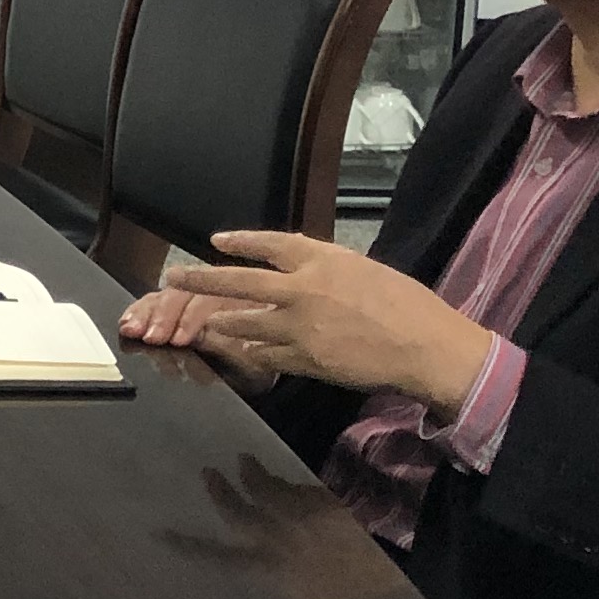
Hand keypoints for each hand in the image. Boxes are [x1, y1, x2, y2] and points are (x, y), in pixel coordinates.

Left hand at [125, 231, 493, 409]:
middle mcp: (303, 289)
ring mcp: (299, 326)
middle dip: (201, 279)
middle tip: (174, 277)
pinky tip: (238, 351)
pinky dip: (249, 352)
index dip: (241, 242)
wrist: (424, 346)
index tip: (217, 240)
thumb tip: (302, 270)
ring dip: (220, 321)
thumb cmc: (406, 305)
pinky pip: (264, 355)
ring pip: (244, 323)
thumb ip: (328, 269)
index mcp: (324, 261)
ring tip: (202, 321)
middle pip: (239, 281)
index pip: (271, 244)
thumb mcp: (365, 270)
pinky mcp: (303, 359)